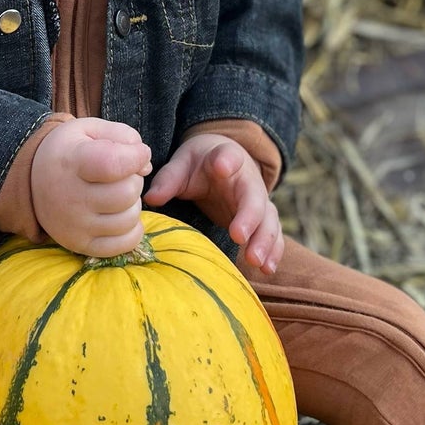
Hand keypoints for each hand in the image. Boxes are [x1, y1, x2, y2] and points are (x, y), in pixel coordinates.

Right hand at [31, 117, 152, 257]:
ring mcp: (74, 225)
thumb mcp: (90, 129)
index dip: (136, 157)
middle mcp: (70, 197)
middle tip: (121, 176)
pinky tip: (121, 215)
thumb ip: (123, 136)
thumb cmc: (70, 151)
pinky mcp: (80, 244)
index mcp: (72, 162)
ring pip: (129, 219)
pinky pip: (124, 244)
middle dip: (134, 180)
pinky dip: (132, 230)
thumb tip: (145, 166)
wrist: (32, 180)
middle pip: (127, 192)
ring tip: (117, 194)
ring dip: (133, 204)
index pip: (113, 164)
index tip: (138, 153)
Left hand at [144, 133, 282, 272]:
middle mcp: (248, 180)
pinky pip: (273, 235)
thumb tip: (150, 198)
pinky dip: (273, 251)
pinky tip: (268, 269)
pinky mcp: (261, 220)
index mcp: (226, 157)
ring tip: (256, 262)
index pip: (229, 155)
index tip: (222, 167)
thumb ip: (169, 178)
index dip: (227, 160)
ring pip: (268, 219)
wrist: (223, 162)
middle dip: (249, 218)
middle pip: (254, 197)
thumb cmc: (199, 164)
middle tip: (239, 237)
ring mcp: (258, 201)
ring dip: (265, 241)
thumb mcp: (183, 163)